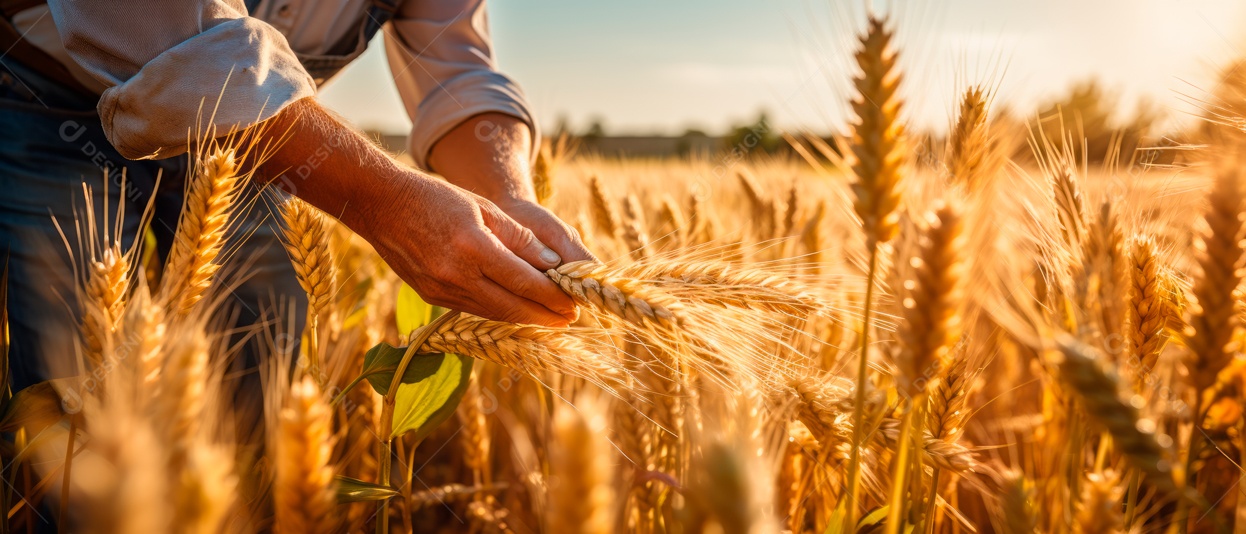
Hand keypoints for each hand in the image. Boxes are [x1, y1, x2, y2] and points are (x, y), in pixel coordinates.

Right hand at [356, 172, 577, 326]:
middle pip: (511, 306)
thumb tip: (552, 264)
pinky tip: (515, 309)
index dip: (553, 296)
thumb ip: (519, 238)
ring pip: (492, 313)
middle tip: (570, 319)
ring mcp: (441, 290)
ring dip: (523, 318)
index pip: (524, 281)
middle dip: (544, 316)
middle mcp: (457, 275)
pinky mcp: (431, 296)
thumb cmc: (437, 198)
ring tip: (549, 318)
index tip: (574, 303)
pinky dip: (498, 311)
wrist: (381, 205)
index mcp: (473, 247)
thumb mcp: (484, 208)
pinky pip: (473, 309)